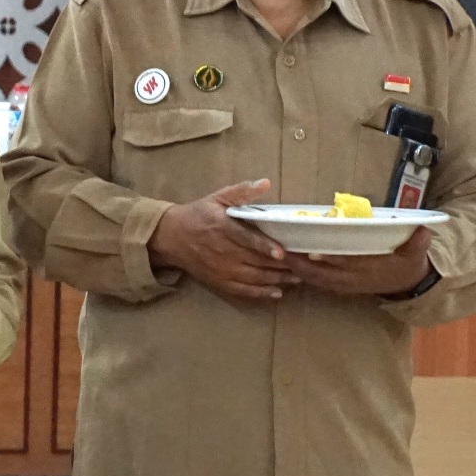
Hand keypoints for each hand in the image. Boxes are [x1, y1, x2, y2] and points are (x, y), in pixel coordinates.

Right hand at [147, 179, 296, 302]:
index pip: (245, 238)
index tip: (281, 252)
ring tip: (298, 277)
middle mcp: (223, 251)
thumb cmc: (198, 215)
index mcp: (222, 228)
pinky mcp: (219, 281)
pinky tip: (277, 292)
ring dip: (277, 279)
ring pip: (253, 277)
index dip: (264, 246)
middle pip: (255, 260)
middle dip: (281, 265)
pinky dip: (261, 293)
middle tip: (303, 264)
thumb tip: (266, 183)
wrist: (171, 237)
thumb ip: (241, 192)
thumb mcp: (217, 198)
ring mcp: (221, 269)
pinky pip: (243, 290)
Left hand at [281, 226, 434, 298]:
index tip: (313, 252)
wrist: (408, 283)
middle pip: (323, 274)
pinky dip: (302, 275)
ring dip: (297, 269)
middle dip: (301, 264)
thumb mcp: (417, 252)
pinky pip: (317, 282)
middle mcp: (354, 279)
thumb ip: (418, 242)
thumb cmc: (409, 262)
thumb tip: (424, 229)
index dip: (330, 260)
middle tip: (282, 251)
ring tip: (278, 256)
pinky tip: (287, 265)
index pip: (347, 264)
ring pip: (316, 280)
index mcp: (370, 269)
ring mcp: (345, 285)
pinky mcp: (339, 286)